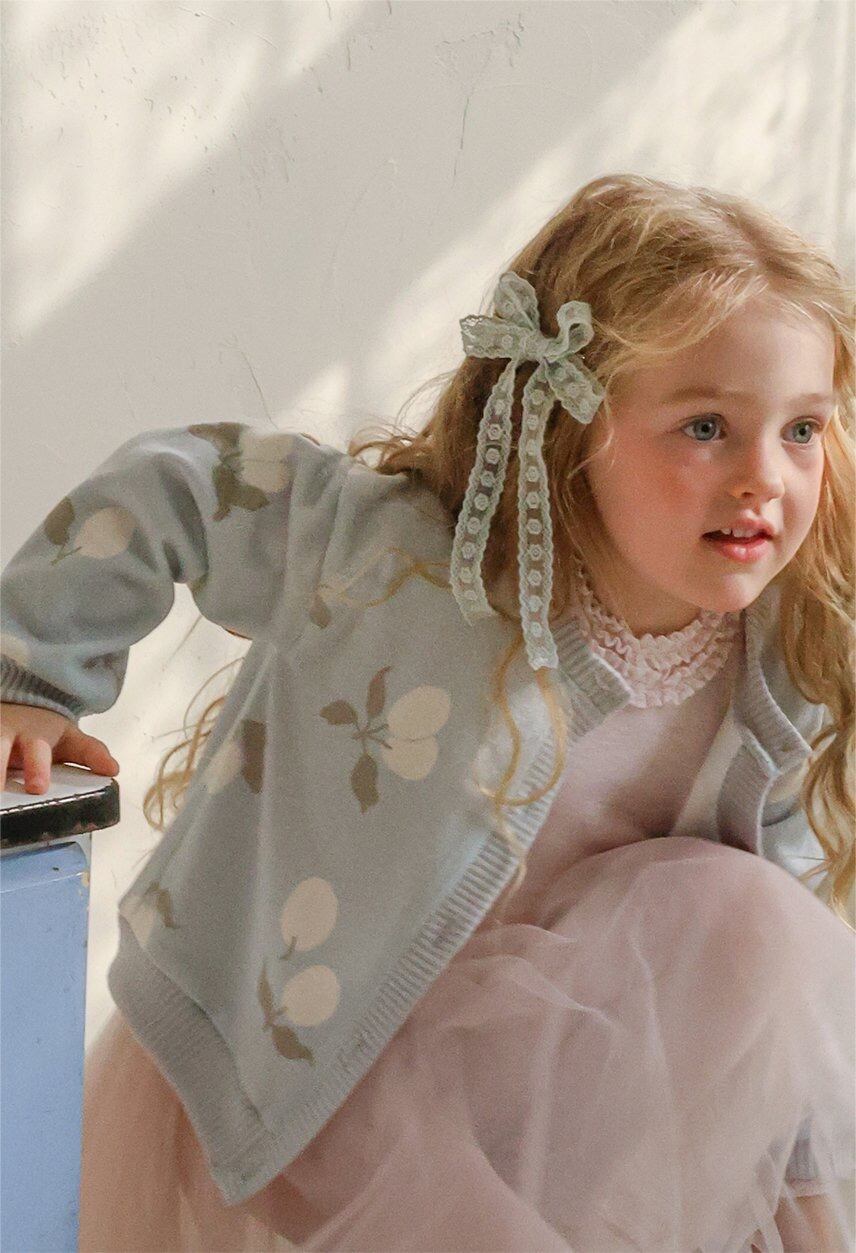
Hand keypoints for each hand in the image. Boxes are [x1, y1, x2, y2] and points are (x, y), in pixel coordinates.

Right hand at [0, 702, 119, 793]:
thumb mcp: (68, 738)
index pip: (38, 750)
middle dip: (5, 766)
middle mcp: (7, 733)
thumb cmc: (42, 730)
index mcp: (36, 735)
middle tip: (17, 791)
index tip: (37, 787)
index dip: (38, 767)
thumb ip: (91, 753)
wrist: (14, 704)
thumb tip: (114, 770)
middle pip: (2, 748)